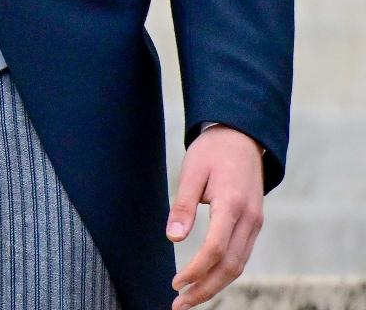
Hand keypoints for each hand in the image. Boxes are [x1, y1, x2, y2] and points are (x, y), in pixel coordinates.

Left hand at [167, 126, 263, 307]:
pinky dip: (225, 272)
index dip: (195, 271)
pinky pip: (241, 255)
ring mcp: (256, 223)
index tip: (176, 284)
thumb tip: (173, 239)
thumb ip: (182, 205)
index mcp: (233, 204)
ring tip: (190, 298)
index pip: (215, 249)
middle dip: (205, 289)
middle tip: (179, 304)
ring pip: (239, 265)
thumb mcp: (191, 171)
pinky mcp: (254, 224)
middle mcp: (250, 219)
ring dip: (215, 285)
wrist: (242, 137)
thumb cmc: (212, 151)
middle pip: (230, 267)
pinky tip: (207, 279)